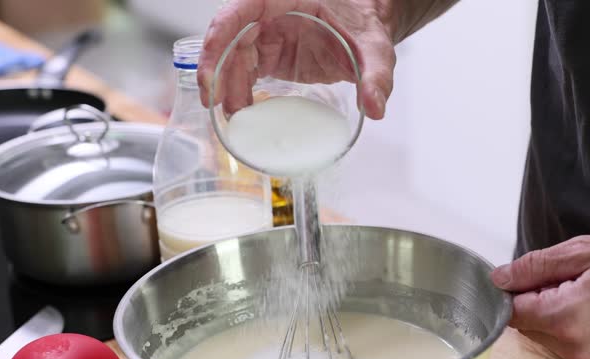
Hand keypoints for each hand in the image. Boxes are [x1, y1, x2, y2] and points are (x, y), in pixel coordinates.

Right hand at [198, 0, 397, 118]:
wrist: (369, 27)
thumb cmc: (366, 24)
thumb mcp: (376, 49)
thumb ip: (377, 76)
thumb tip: (375, 107)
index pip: (240, 11)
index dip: (218, 39)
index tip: (212, 72)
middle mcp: (270, 13)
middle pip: (228, 36)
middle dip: (217, 70)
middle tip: (216, 103)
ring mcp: (267, 32)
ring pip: (232, 55)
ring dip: (227, 85)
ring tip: (234, 115)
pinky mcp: (270, 52)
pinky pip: (244, 68)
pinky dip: (238, 89)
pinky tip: (241, 110)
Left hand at [491, 233, 589, 358]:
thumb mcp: (585, 251)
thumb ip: (535, 267)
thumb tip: (500, 278)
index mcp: (567, 318)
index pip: (513, 312)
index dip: (515, 292)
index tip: (529, 277)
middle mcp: (577, 350)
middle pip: (529, 327)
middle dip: (539, 303)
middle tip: (571, 280)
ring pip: (550, 341)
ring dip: (557, 318)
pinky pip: (573, 351)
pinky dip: (577, 332)